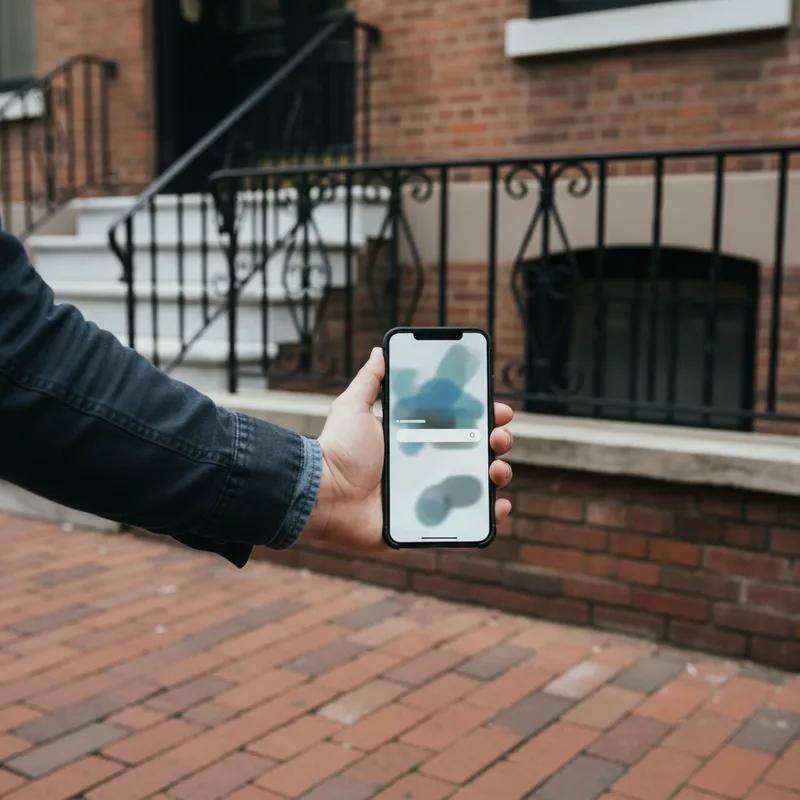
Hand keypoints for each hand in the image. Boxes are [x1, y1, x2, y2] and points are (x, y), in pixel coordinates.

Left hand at [303, 347, 513, 550]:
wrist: (323, 495)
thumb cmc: (338, 451)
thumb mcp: (353, 408)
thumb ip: (370, 381)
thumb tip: (379, 351)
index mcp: (415, 439)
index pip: (459, 424)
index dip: (483, 417)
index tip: (498, 410)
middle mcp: (426, 465)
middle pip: (475, 452)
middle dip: (497, 443)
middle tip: (498, 438)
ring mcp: (429, 495)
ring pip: (477, 485)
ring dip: (498, 474)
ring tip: (496, 470)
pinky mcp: (427, 522)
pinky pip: (466, 521)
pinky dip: (488, 516)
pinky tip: (498, 506)